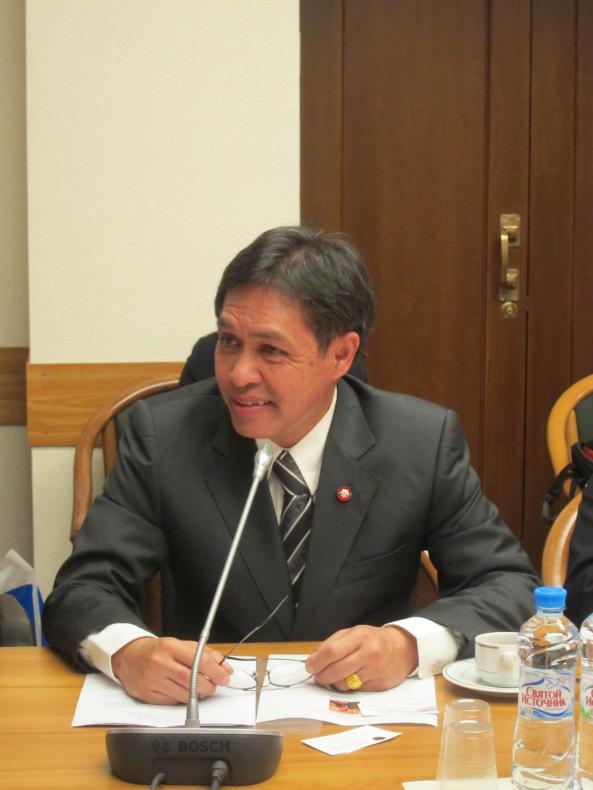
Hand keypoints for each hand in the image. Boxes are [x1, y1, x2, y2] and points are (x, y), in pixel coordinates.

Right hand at [111, 636, 231, 703]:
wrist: (129, 657)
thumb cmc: (158, 651)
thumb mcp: (180, 645)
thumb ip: (204, 653)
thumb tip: (225, 667)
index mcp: (170, 647)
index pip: (198, 660)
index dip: (215, 671)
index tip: (225, 677)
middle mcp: (160, 663)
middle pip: (191, 680)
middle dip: (208, 686)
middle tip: (213, 686)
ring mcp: (152, 680)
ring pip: (183, 694)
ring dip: (196, 695)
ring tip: (198, 689)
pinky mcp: (146, 694)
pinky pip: (172, 702)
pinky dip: (181, 699)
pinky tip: (181, 691)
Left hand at [305, 625, 417, 691]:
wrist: (401, 649)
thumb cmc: (372, 640)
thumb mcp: (353, 633)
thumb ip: (332, 644)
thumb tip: (313, 660)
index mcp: (360, 636)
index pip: (332, 651)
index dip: (317, 661)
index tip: (310, 666)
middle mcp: (369, 652)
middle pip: (336, 670)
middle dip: (322, 676)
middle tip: (318, 676)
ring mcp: (376, 670)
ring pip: (344, 683)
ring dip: (334, 683)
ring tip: (334, 676)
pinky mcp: (380, 684)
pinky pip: (356, 690)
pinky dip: (349, 686)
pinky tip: (351, 678)